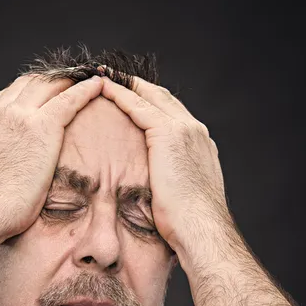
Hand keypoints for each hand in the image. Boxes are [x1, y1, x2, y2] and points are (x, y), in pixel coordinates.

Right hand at [0, 72, 103, 272]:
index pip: (8, 98)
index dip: (27, 95)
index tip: (40, 99)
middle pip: (28, 84)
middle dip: (49, 81)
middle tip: (67, 83)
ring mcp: (21, 116)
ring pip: (49, 85)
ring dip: (67, 80)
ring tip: (85, 79)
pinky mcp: (43, 127)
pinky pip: (69, 99)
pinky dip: (85, 89)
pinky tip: (98, 84)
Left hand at [99, 72, 234, 258]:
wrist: (201, 228)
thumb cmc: (189, 224)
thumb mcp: (182, 197)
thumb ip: (171, 182)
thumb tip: (154, 192)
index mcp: (199, 146)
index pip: (172, 114)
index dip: (151, 103)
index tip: (133, 98)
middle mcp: (195, 131)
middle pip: (162, 98)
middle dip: (138, 86)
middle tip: (114, 78)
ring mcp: (184, 130)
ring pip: (150, 96)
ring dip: (126, 85)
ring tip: (104, 77)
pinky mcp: (169, 134)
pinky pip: (139, 107)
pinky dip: (120, 95)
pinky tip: (104, 88)